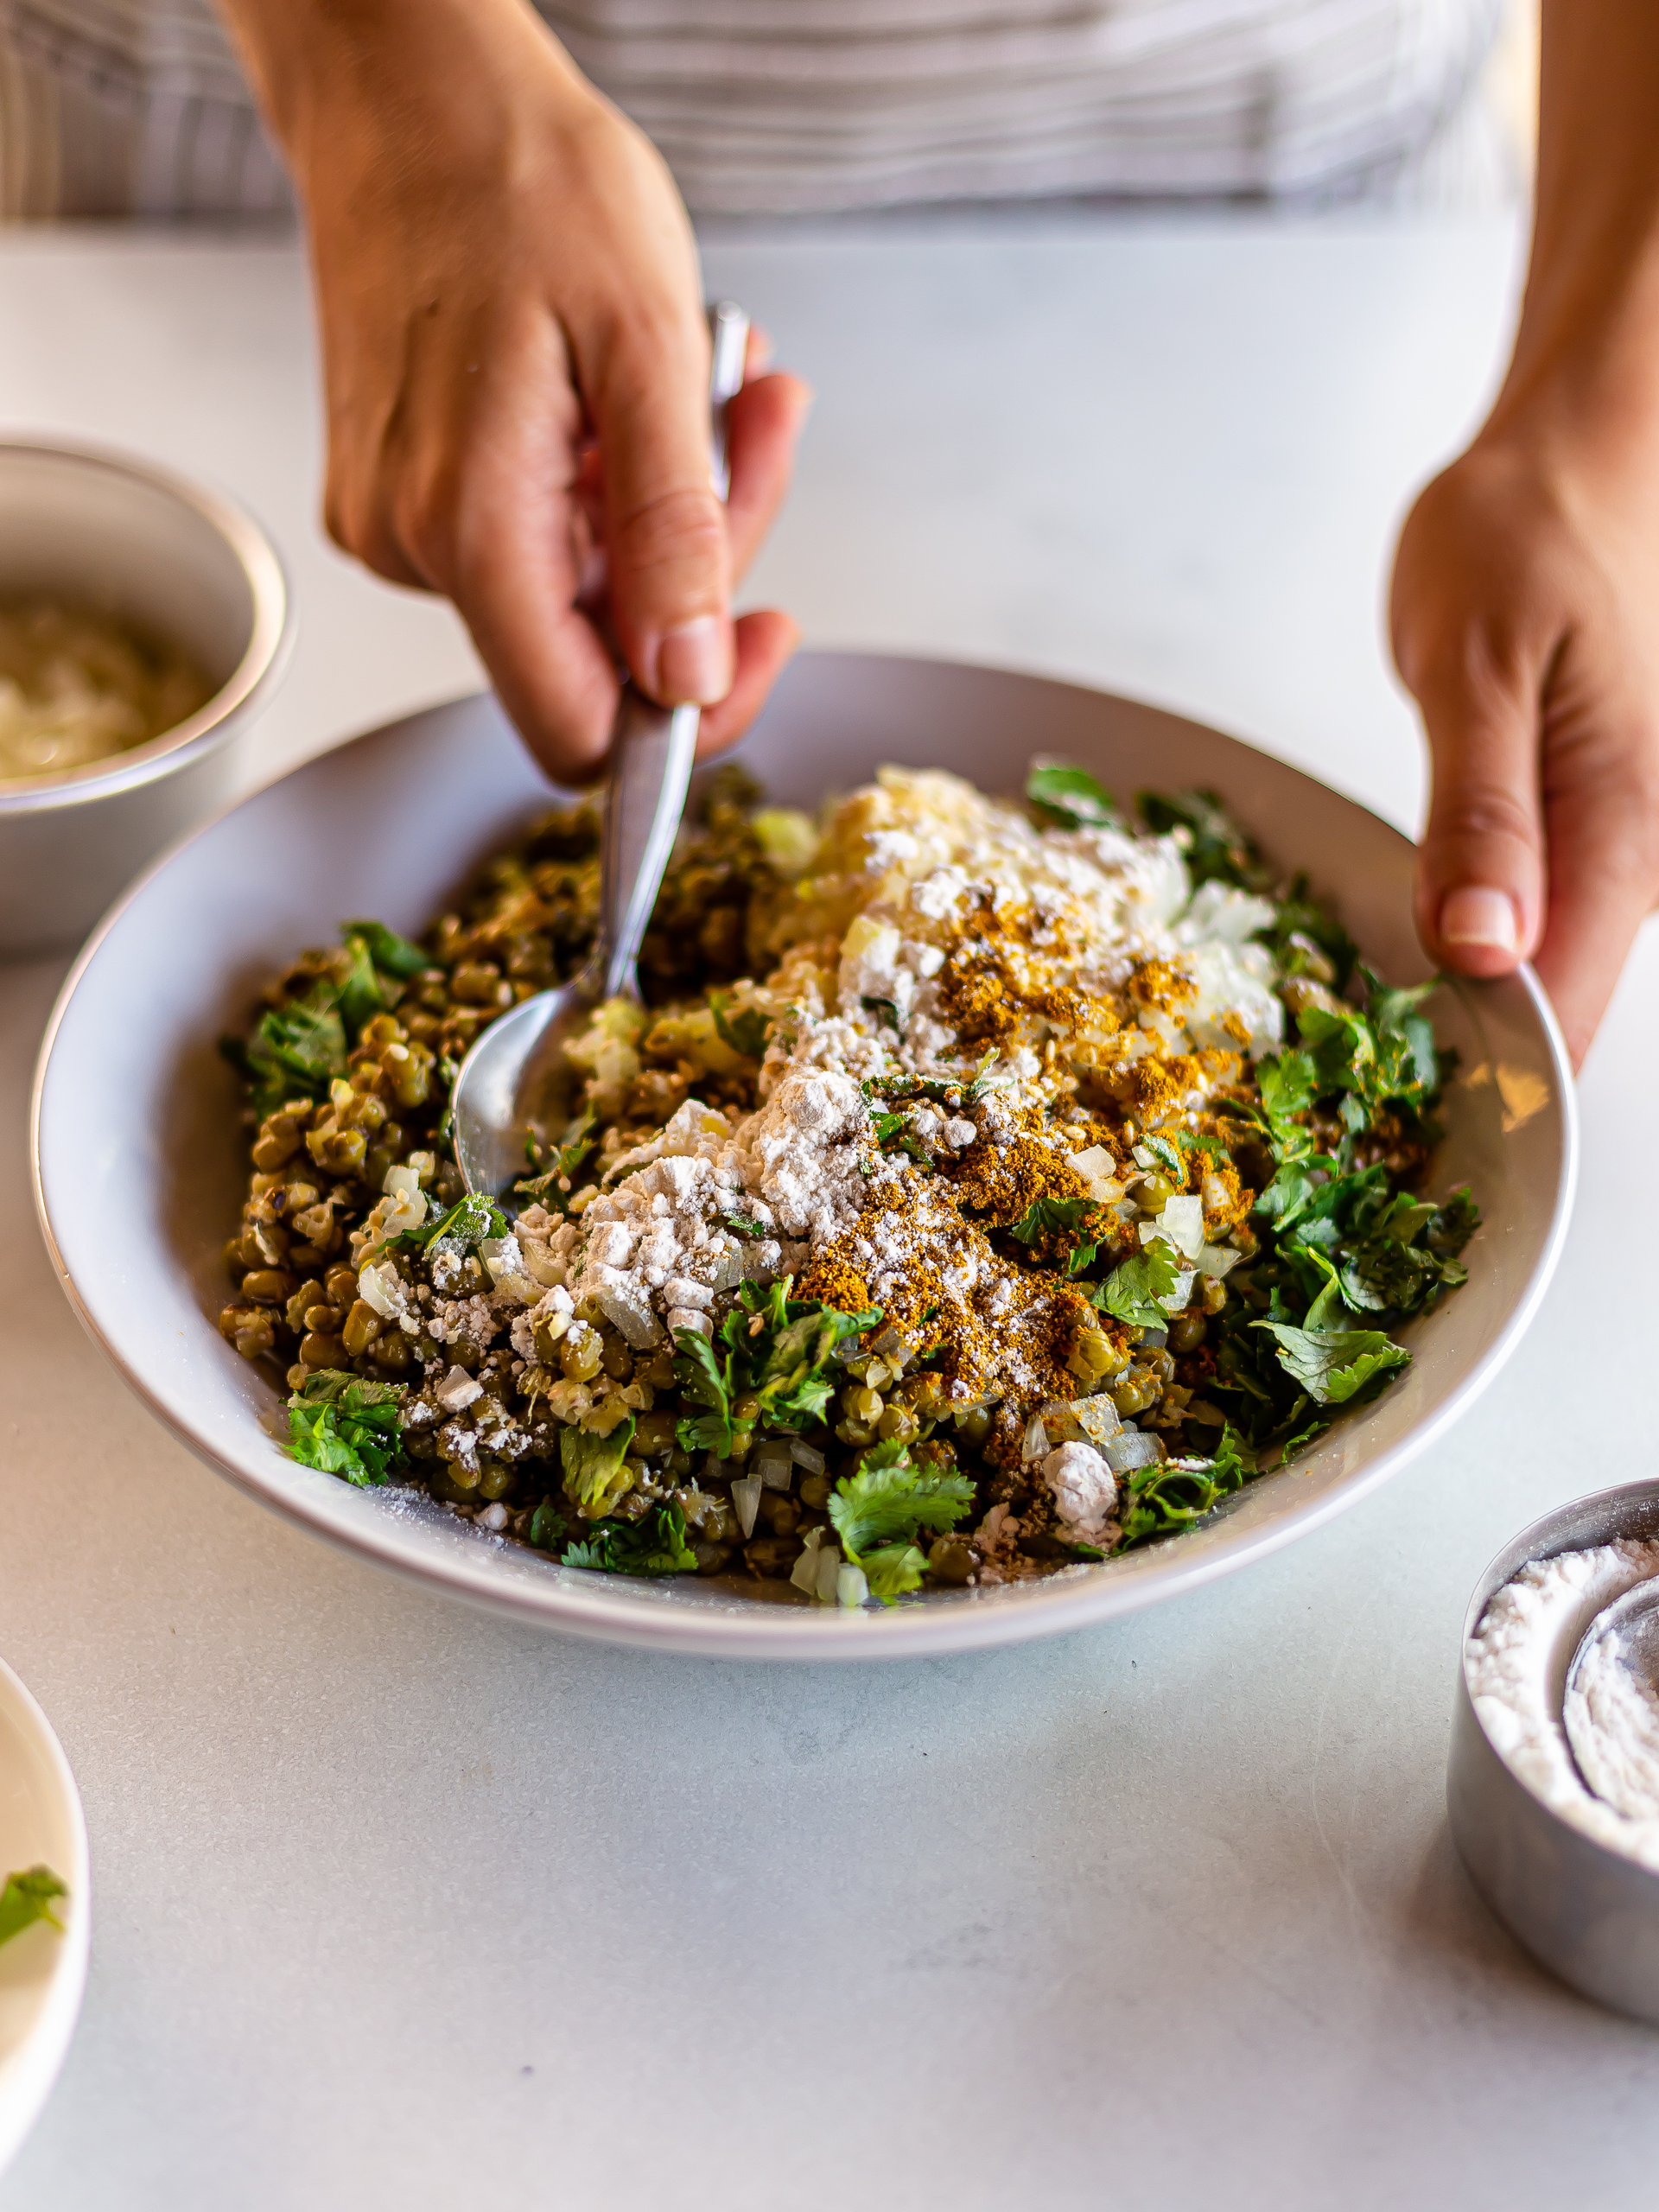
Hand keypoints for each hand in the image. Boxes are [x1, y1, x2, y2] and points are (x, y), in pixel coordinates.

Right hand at [228, 0, 809, 780]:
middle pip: (599, 653)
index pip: (582, 730)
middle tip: (758, 420)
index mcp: (471, 526)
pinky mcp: (403, 492)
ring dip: (668, 502)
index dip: (687, 714)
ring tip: (704, 376)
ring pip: (581, 590)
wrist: (408, 88)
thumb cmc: (521, 175)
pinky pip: (540, 536)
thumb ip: (673, 531)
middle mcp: (415, 545)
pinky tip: (630, 386)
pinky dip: (610, 477)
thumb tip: (691, 678)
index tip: (761, 635)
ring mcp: (399, 522)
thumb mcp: (648, 347)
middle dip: (705, 558)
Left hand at [1390, 413, 1658, 1067]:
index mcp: (1621, 826)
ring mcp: (1613, 847)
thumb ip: (1483, 813)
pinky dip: (1461, 952)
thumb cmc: (1528, 538)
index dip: (1490, 1084)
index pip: (1568, 1010)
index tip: (1399, 1129)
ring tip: (1360, 1055)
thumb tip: (1484, 947)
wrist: (1576, 462)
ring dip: (1457, 1014)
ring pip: (1541, 975)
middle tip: (1347, 1109)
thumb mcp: (1477, 666)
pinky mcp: (1580, 831)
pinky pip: (1528, 924)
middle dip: (1461, 1063)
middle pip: (1556, 1012)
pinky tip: (1402, 965)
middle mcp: (1634, 856)